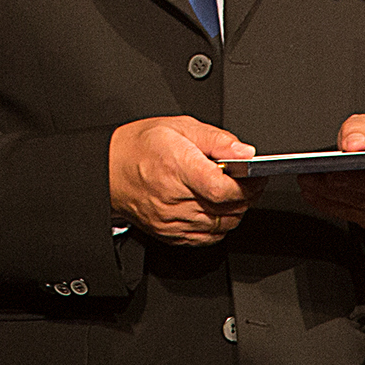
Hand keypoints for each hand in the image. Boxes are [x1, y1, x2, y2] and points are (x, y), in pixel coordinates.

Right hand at [109, 115, 260, 244]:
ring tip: (232, 192)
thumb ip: (216, 139)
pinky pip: (208, 238)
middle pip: (228, 209)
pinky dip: (220, 225)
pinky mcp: (171, 234)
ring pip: (222, 226)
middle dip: (247, 196)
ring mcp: (172, 220)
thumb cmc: (139, 146)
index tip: (255, 176)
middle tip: (248, 181)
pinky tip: (217, 209)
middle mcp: (174, 198)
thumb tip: (245, 153)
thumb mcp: (178, 126)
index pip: (223, 189)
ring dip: (235, 211)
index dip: (247, 185)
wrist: (109, 169)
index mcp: (177, 167)